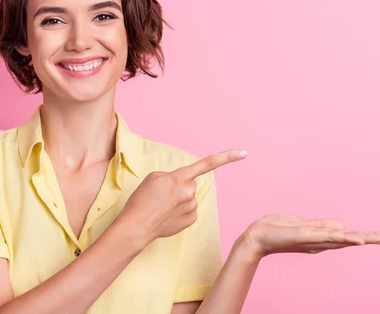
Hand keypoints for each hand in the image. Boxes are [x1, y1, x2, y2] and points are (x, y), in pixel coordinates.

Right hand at [117, 149, 247, 247]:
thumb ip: (172, 176)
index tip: (243, 153)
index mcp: (180, 177)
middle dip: (179, 187)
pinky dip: (179, 212)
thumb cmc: (141, 200)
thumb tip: (182, 184)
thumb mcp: (154, 178)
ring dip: (178, 200)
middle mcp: (189, 191)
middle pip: (190, 184)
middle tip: (161, 196)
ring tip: (161, 207)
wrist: (136, 226)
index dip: (227, 157)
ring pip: (189, 198)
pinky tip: (167, 216)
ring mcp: (192, 207)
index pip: (208, 163)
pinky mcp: (191, 220)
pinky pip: (189, 210)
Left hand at [238, 215, 379, 258]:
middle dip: (372, 239)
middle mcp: (321, 242)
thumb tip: (342, 225)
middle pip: (351, 239)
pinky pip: (325, 237)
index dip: (368, 237)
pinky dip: (340, 238)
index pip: (349, 236)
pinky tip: (354, 239)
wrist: (256, 237)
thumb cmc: (276, 230)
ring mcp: (313, 240)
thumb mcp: (302, 225)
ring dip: (363, 238)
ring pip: (342, 239)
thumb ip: (321, 226)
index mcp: (321, 237)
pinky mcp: (303, 236)